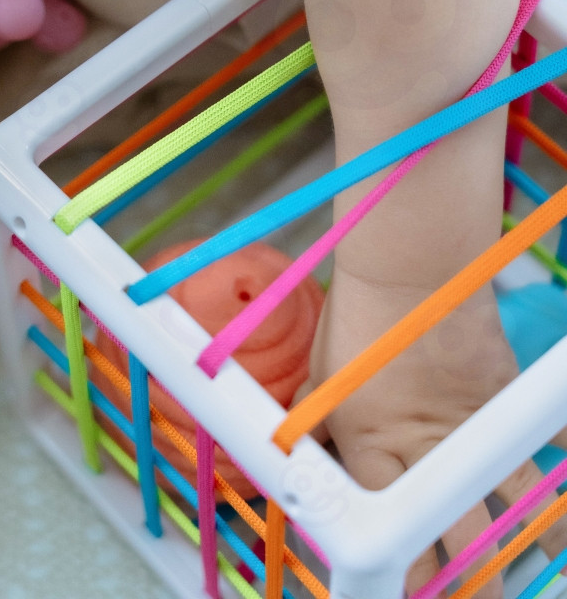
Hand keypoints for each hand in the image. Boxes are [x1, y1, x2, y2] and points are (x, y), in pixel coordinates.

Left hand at [309, 275, 566, 596]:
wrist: (409, 272)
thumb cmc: (356, 320)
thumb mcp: (322, 376)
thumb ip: (315, 424)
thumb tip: (298, 453)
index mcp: (374, 446)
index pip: (393, 528)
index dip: (406, 572)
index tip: (411, 588)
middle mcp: (428, 448)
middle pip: (463, 535)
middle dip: (475, 581)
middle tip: (475, 595)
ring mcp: (475, 425)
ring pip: (514, 505)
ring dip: (521, 544)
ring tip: (520, 568)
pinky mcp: (506, 398)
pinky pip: (543, 448)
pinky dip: (554, 478)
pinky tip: (552, 508)